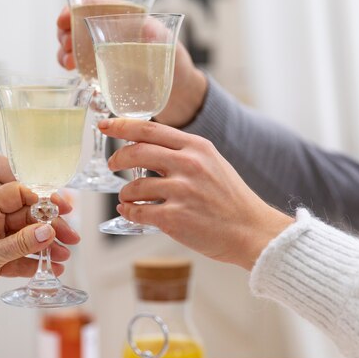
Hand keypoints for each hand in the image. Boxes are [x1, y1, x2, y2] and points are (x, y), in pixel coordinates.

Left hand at [0, 181, 77, 323]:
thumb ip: (19, 243)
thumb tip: (48, 231)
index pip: (17, 194)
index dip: (42, 198)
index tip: (63, 207)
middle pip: (27, 217)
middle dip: (50, 227)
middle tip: (70, 237)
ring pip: (26, 239)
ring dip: (46, 247)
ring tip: (63, 257)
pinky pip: (20, 257)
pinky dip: (35, 263)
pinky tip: (50, 269)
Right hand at [56, 8, 207, 126]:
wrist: (180, 97)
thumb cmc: (177, 65)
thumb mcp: (166, 44)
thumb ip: (151, 34)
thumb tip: (136, 27)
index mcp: (126, 19)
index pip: (93, 5)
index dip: (74, 9)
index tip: (64, 20)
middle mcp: (112, 34)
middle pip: (78, 25)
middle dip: (65, 32)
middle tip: (66, 46)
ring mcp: (106, 53)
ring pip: (75, 45)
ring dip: (64, 51)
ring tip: (68, 63)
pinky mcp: (104, 73)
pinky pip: (81, 66)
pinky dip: (72, 66)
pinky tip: (74, 72)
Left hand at [99, 118, 292, 269]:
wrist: (252, 231)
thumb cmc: (231, 199)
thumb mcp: (212, 162)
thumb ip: (183, 152)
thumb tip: (146, 147)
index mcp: (197, 147)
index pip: (151, 129)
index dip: (123, 126)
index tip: (106, 125)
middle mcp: (189, 165)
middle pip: (136, 152)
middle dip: (117, 158)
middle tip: (112, 164)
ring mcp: (182, 192)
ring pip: (134, 186)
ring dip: (125, 192)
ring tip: (128, 197)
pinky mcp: (175, 218)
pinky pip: (138, 212)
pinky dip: (129, 212)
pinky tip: (131, 212)